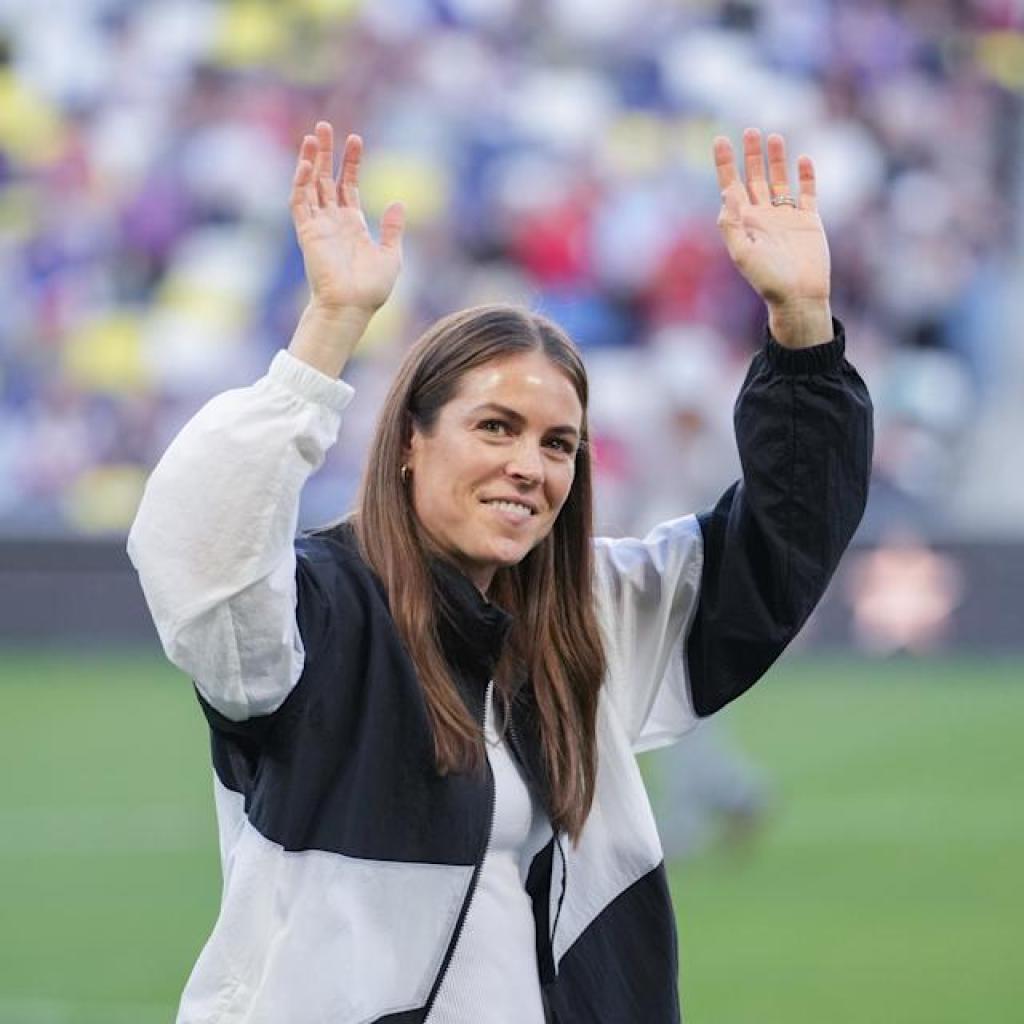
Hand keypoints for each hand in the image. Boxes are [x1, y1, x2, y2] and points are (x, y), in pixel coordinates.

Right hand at [290, 121, 403, 315]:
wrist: (352, 307)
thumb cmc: (371, 289)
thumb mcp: (391, 255)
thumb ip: (392, 229)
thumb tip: (397, 203)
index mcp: (352, 224)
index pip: (348, 185)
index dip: (350, 163)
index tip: (355, 140)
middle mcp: (333, 221)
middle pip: (326, 178)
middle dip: (325, 153)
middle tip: (325, 127)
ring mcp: (318, 225)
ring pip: (310, 185)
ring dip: (310, 160)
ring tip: (313, 136)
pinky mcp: (307, 233)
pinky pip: (300, 203)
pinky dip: (301, 183)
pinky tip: (307, 164)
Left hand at [714, 129, 831, 347]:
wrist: (799, 296)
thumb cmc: (768, 280)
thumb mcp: (742, 253)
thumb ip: (732, 224)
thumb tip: (727, 192)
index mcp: (745, 223)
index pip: (732, 186)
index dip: (725, 163)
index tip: (720, 139)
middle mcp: (764, 216)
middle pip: (755, 178)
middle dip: (751, 154)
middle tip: (749, 131)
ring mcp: (787, 217)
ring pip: (780, 180)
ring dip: (776, 159)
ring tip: (774, 137)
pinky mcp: (809, 221)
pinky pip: (807, 193)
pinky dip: (805, 176)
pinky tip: (802, 160)